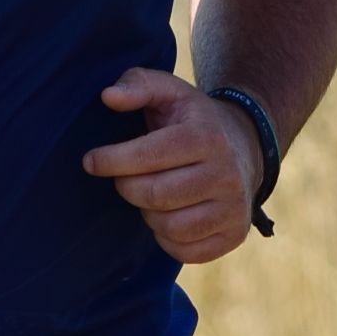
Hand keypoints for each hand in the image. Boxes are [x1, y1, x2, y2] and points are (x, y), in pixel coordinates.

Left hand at [82, 67, 263, 263]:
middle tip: (122, 178)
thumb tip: (108, 97)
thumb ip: (137, 84)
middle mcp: (227, 174)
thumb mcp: (169, 91)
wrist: (245, 147)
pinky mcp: (235, 235)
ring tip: (148, 194)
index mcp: (207, 136)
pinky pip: (185, 251)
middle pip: (156, 195)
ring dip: (146, 212)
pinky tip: (166, 215)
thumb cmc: (192, 120)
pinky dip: (165, 238)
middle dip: (127, 187)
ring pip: (169, 226)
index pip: (150, 156)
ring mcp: (234, 208)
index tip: (92, 161)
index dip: (113, 160)